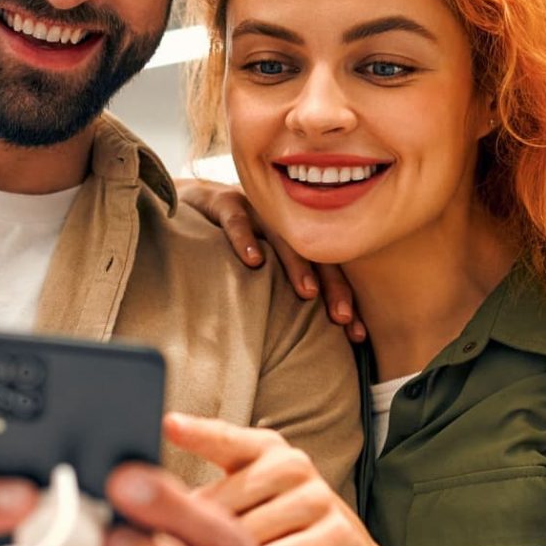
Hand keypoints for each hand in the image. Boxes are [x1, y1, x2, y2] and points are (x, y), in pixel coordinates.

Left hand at [166, 412, 391, 545]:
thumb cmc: (280, 537)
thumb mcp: (245, 511)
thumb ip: (206, 501)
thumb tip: (147, 510)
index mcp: (264, 449)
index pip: (224, 439)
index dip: (196, 434)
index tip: (167, 426)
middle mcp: (292, 466)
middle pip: (225, 500)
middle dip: (190, 536)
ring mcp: (318, 498)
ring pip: (249, 534)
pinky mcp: (336, 536)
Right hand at [174, 176, 363, 342]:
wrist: (189, 203)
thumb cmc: (232, 245)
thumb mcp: (263, 268)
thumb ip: (284, 294)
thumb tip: (309, 344)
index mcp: (299, 237)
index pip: (330, 268)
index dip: (344, 299)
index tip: (357, 334)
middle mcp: (283, 221)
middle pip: (316, 253)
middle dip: (333, 286)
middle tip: (342, 318)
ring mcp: (256, 209)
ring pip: (282, 237)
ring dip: (296, 265)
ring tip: (308, 293)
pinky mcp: (224, 201)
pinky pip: (237, 220)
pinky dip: (244, 240)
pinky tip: (253, 263)